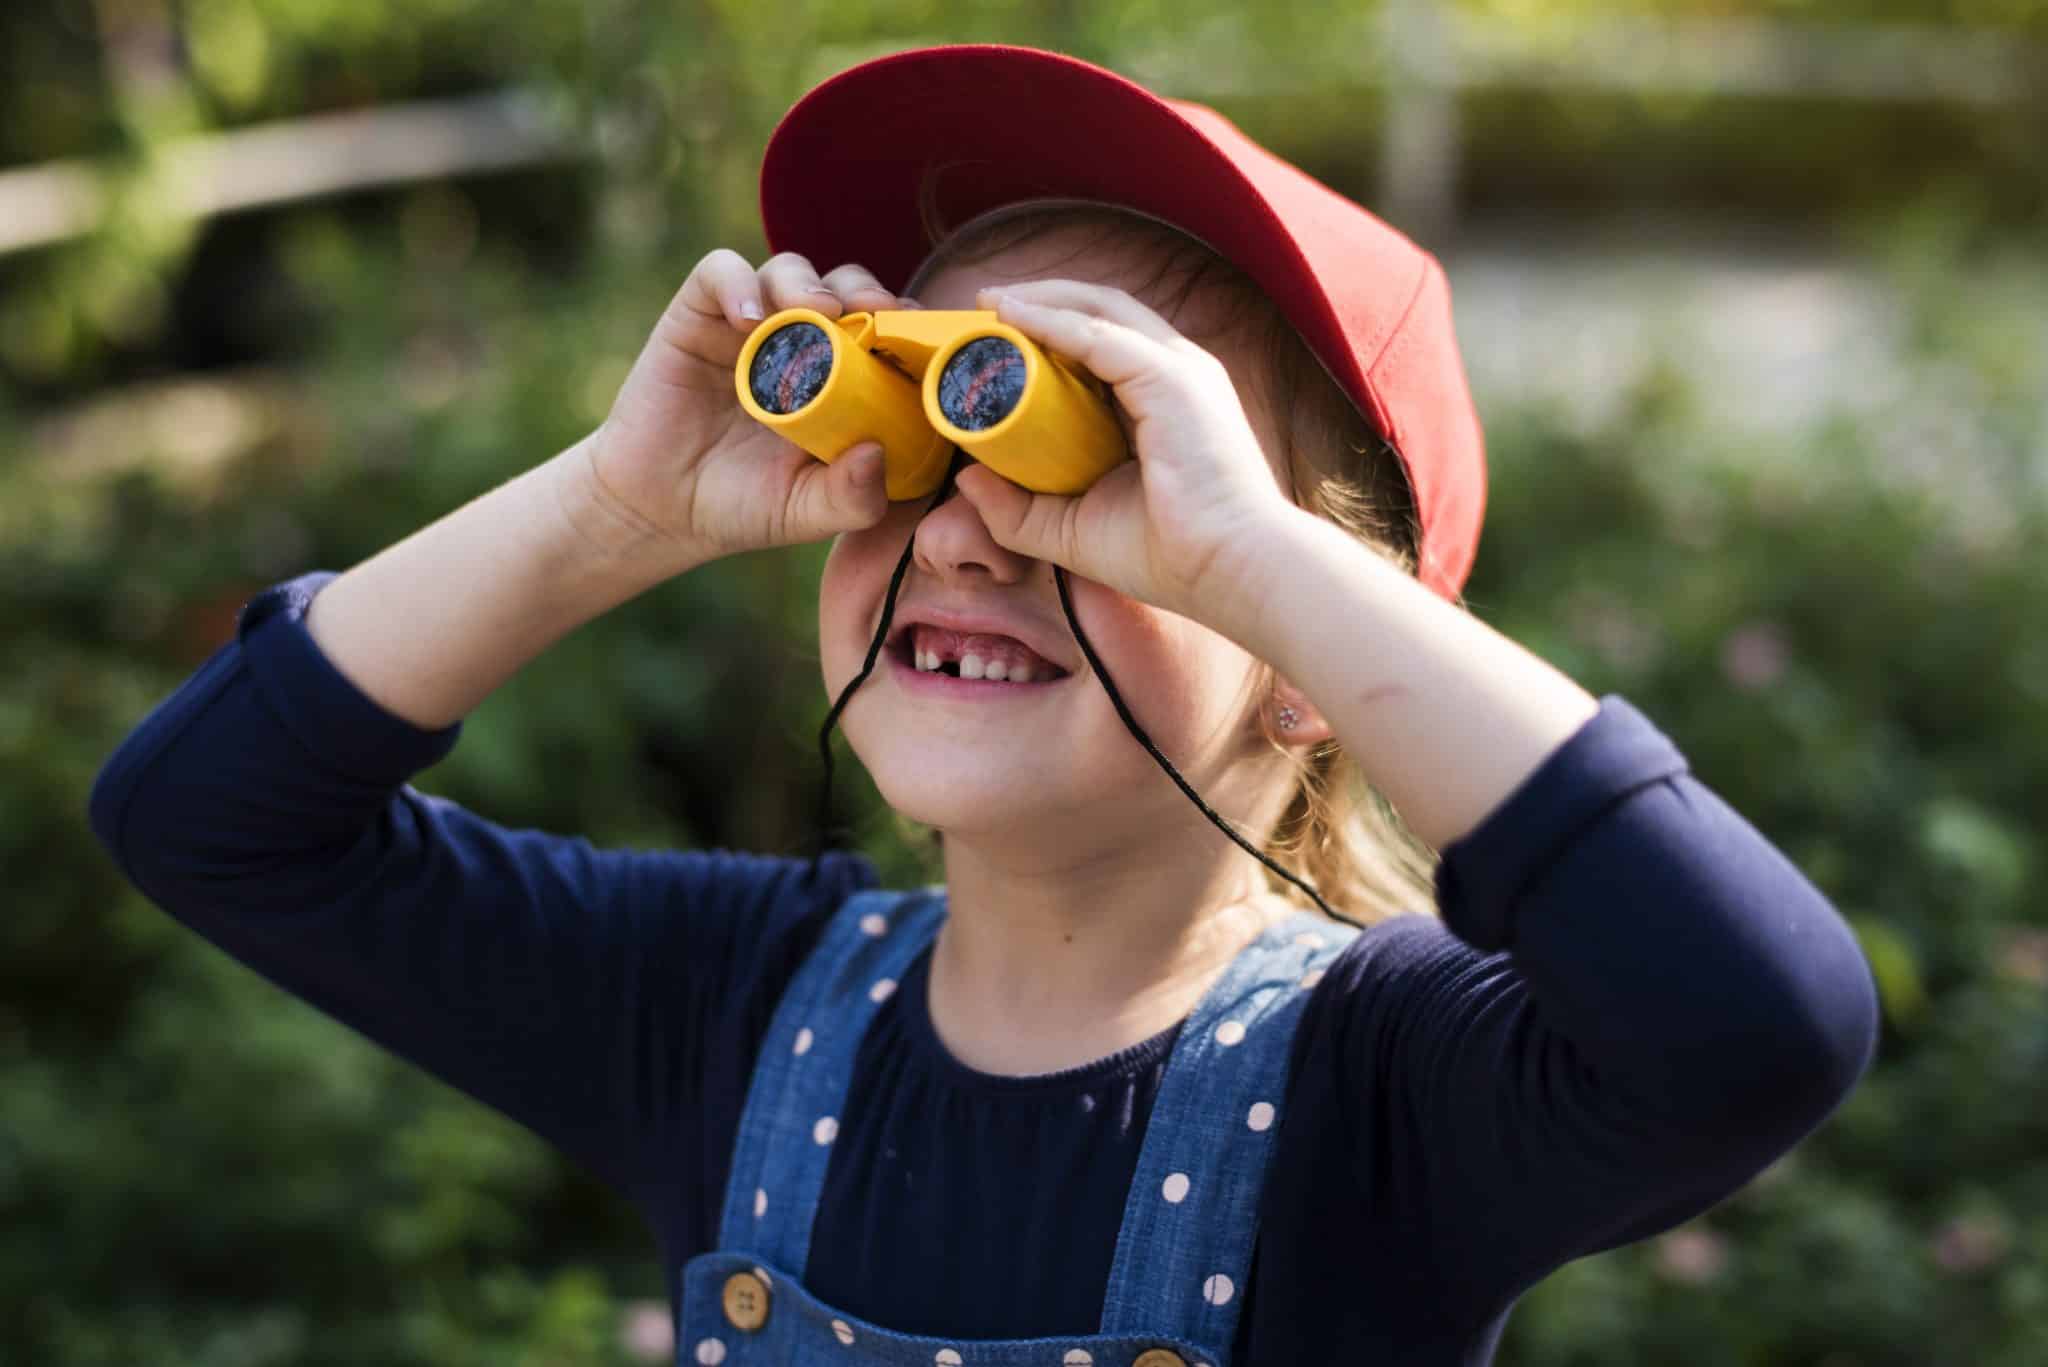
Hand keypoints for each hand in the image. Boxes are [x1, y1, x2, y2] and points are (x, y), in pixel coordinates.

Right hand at [582, 250, 913, 560]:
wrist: (660, 510)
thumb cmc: (744, 507)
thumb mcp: (806, 512)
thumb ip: (849, 498)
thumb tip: (877, 453)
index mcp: (842, 380)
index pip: (884, 331)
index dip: (906, 326)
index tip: (924, 337)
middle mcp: (801, 342)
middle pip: (844, 287)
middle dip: (865, 290)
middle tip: (877, 310)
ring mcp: (750, 325)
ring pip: (790, 271)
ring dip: (808, 282)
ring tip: (815, 309)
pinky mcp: (698, 315)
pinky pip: (721, 273)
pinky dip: (738, 284)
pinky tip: (747, 318)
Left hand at [951, 280, 1302, 625]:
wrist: (1233, 572)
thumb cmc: (1172, 558)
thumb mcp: (1074, 531)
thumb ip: (1019, 509)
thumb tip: (966, 477)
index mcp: (1164, 400)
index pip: (1103, 344)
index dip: (1049, 330)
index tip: (994, 335)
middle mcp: (1176, 372)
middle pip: (1100, 312)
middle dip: (1040, 301)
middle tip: (983, 307)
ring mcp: (1178, 369)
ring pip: (1099, 310)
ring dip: (1039, 300)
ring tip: (989, 304)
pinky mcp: (1171, 379)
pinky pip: (1097, 335)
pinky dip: (1051, 320)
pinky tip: (1011, 318)